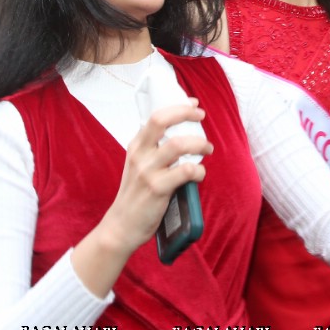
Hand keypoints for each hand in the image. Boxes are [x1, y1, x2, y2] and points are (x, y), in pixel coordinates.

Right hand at [96, 100, 211, 255]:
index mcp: (136, 146)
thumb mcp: (138, 166)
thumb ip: (155, 150)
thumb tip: (184, 135)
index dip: (178, 107)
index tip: (193, 104)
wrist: (121, 225)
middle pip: (162, 121)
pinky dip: (198, 171)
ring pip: (178, 145)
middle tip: (201, 117)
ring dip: (199, 144)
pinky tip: (199, 175)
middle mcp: (140, 155)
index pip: (155, 116)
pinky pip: (185, 171)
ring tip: (208, 149)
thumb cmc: (136, 194)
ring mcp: (148, 171)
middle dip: (186, 114)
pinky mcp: (157, 189)